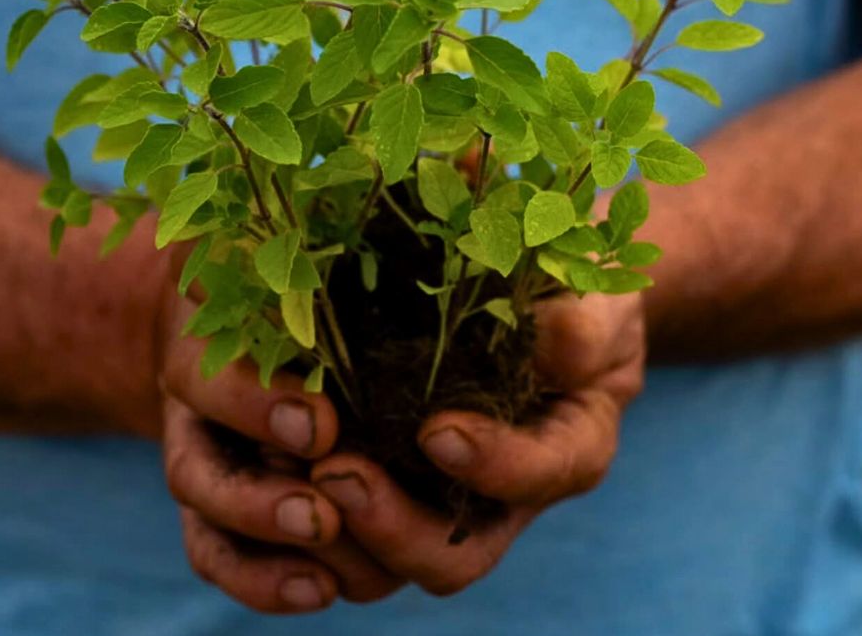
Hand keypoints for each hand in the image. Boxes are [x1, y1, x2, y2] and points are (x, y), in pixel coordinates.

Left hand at [157, 285, 641, 610]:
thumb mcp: (594, 302)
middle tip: (335, 471)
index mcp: (564, 450)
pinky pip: (349, 527)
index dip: (492, 466)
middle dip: (390, 523)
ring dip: (335, 530)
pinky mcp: (394, 478)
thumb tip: (554, 340)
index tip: (439, 431)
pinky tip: (266, 460)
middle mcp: (501, 495)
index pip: (537, 476)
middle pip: (451, 553)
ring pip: (389, 558)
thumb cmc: (576, 302)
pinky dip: (306, 512)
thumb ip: (583, 326)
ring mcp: (443, 496)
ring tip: (286, 470)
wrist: (547, 310)